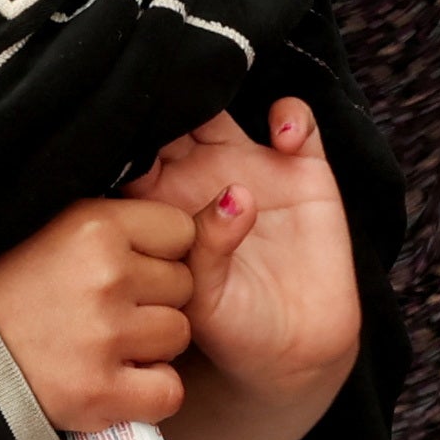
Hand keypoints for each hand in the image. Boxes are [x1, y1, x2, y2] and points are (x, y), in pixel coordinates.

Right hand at [0, 192, 197, 439]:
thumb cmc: (6, 284)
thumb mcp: (51, 225)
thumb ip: (112, 216)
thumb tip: (193, 207)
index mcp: (94, 224)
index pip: (179, 230)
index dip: (158, 251)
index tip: (127, 265)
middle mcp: (106, 275)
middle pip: (184, 284)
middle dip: (156, 297)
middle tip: (108, 307)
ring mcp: (105, 336)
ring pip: (178, 335)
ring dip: (152, 344)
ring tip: (106, 341)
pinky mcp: (101, 391)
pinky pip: (168, 390)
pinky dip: (149, 392)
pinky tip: (117, 378)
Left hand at [127, 100, 357, 439]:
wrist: (292, 353)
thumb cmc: (232, 328)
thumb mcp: (205, 299)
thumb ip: (207, 248)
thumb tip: (234, 196)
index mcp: (166, 199)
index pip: (139, 148)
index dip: (135, 128)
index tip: (137, 113)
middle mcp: (203, 174)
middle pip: (178, 116)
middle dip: (173, 95)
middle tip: (177, 86)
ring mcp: (253, 166)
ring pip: (225, 106)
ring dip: (221, 90)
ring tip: (226, 108)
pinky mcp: (303, 170)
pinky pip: (297, 122)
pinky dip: (292, 115)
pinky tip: (286, 137)